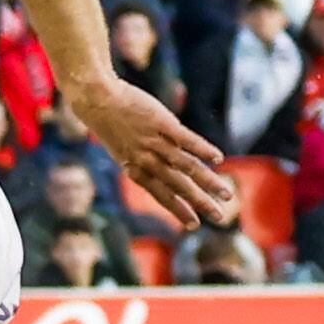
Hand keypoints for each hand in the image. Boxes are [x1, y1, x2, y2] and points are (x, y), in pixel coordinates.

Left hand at [71, 76, 234, 229]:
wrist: (96, 99)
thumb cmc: (111, 123)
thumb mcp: (123, 148)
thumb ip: (144, 160)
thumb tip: (165, 166)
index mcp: (135, 168)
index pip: (160, 195)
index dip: (178, 210)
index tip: (194, 225)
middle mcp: (146, 160)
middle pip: (178, 186)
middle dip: (200, 203)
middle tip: (220, 217)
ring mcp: (154, 142)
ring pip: (186, 167)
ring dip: (208, 181)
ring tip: (227, 193)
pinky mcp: (162, 123)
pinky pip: (186, 140)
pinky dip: (202, 150)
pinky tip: (218, 159)